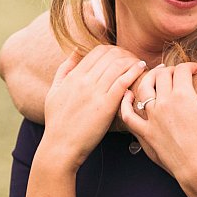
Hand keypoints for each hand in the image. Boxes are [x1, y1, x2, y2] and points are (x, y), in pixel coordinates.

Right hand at [41, 44, 145, 168]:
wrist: (61, 146)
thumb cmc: (57, 121)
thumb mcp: (54, 91)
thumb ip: (64, 69)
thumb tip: (76, 51)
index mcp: (73, 76)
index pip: (98, 51)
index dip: (113, 50)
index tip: (121, 55)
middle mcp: (84, 81)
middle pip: (110, 55)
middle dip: (125, 53)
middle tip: (133, 59)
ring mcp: (95, 93)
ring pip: (118, 65)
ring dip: (132, 61)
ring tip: (139, 64)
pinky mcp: (106, 106)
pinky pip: (122, 82)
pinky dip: (134, 72)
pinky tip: (142, 68)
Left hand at [120, 63, 196, 186]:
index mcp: (183, 95)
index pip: (182, 70)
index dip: (190, 66)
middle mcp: (164, 103)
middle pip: (162, 76)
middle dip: (172, 70)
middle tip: (179, 73)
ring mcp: (152, 118)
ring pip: (143, 89)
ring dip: (149, 78)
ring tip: (156, 76)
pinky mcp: (146, 133)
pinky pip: (129, 116)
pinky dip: (126, 104)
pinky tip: (127, 95)